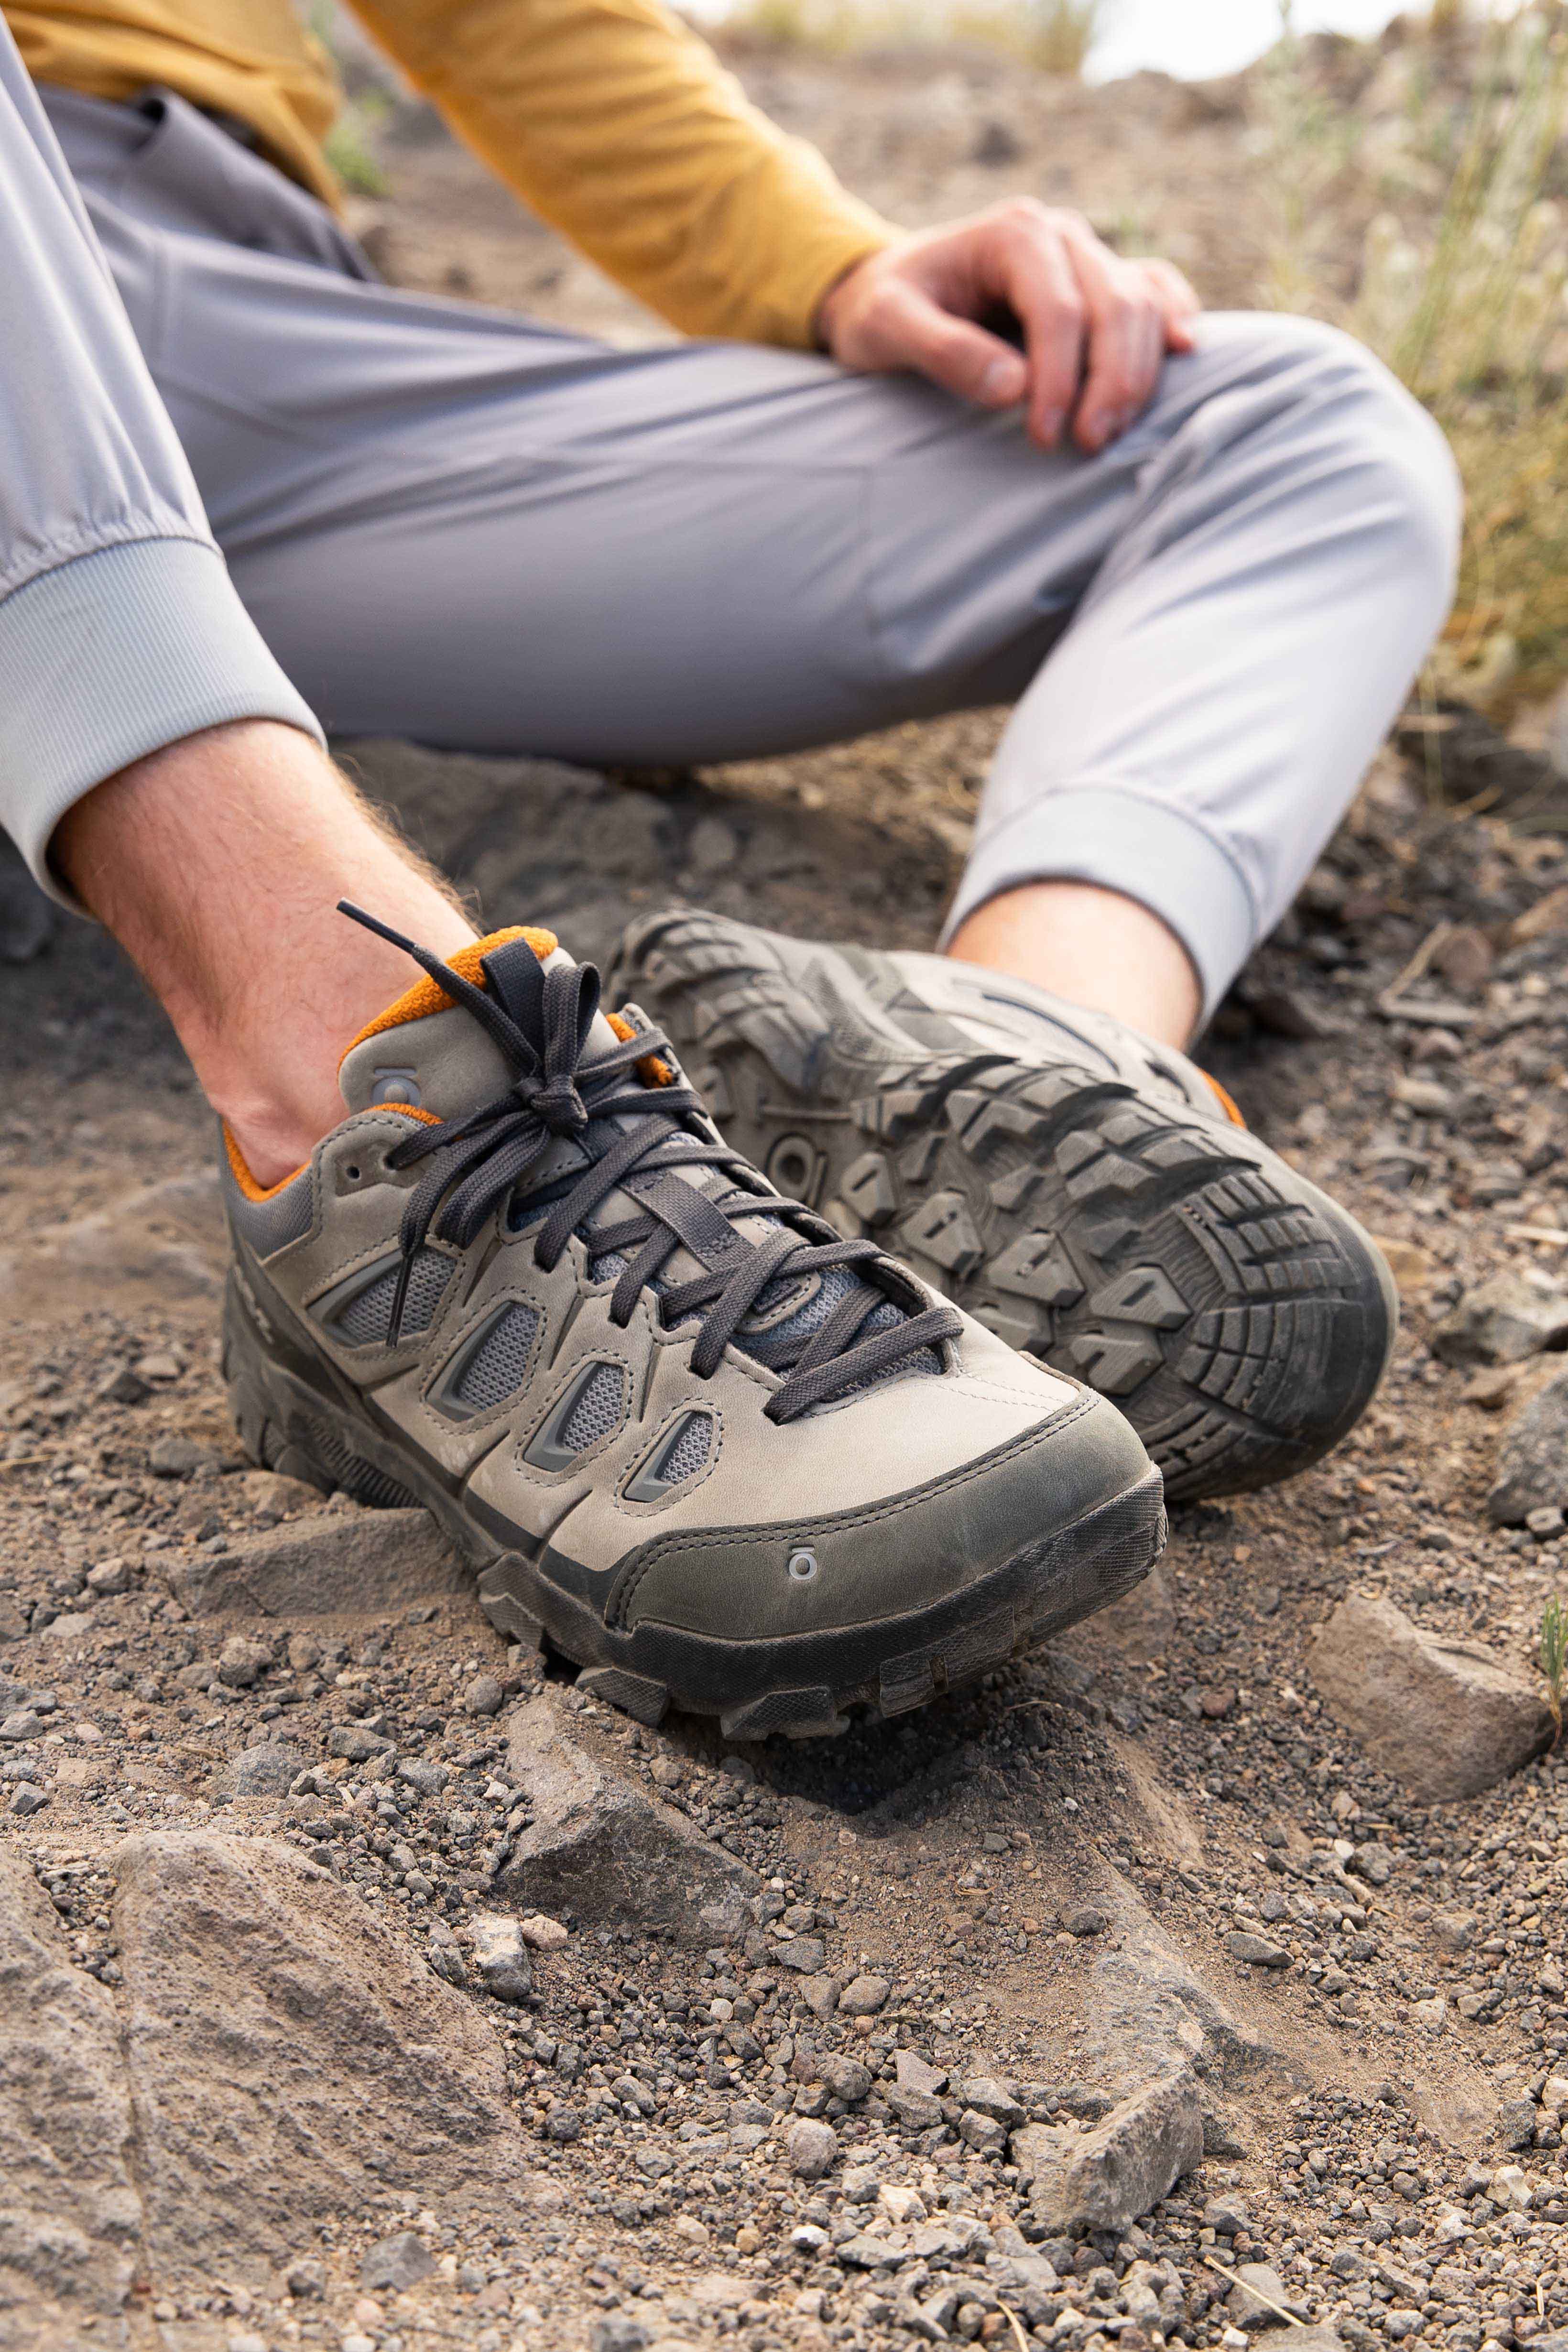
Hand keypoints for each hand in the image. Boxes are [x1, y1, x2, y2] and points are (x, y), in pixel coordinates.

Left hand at [817, 200, 1200, 453]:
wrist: (888, 288)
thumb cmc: (882, 307)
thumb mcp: (885, 326)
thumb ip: (942, 351)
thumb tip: (1014, 388)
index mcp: (1014, 233)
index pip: (1060, 309)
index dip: (1061, 377)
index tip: (1045, 438)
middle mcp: (1061, 234)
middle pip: (1115, 305)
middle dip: (1110, 380)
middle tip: (1090, 445)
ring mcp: (1086, 254)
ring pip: (1142, 303)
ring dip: (1138, 371)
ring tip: (1111, 433)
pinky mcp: (1099, 279)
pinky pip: (1155, 289)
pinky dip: (1171, 320)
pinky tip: (1183, 354)